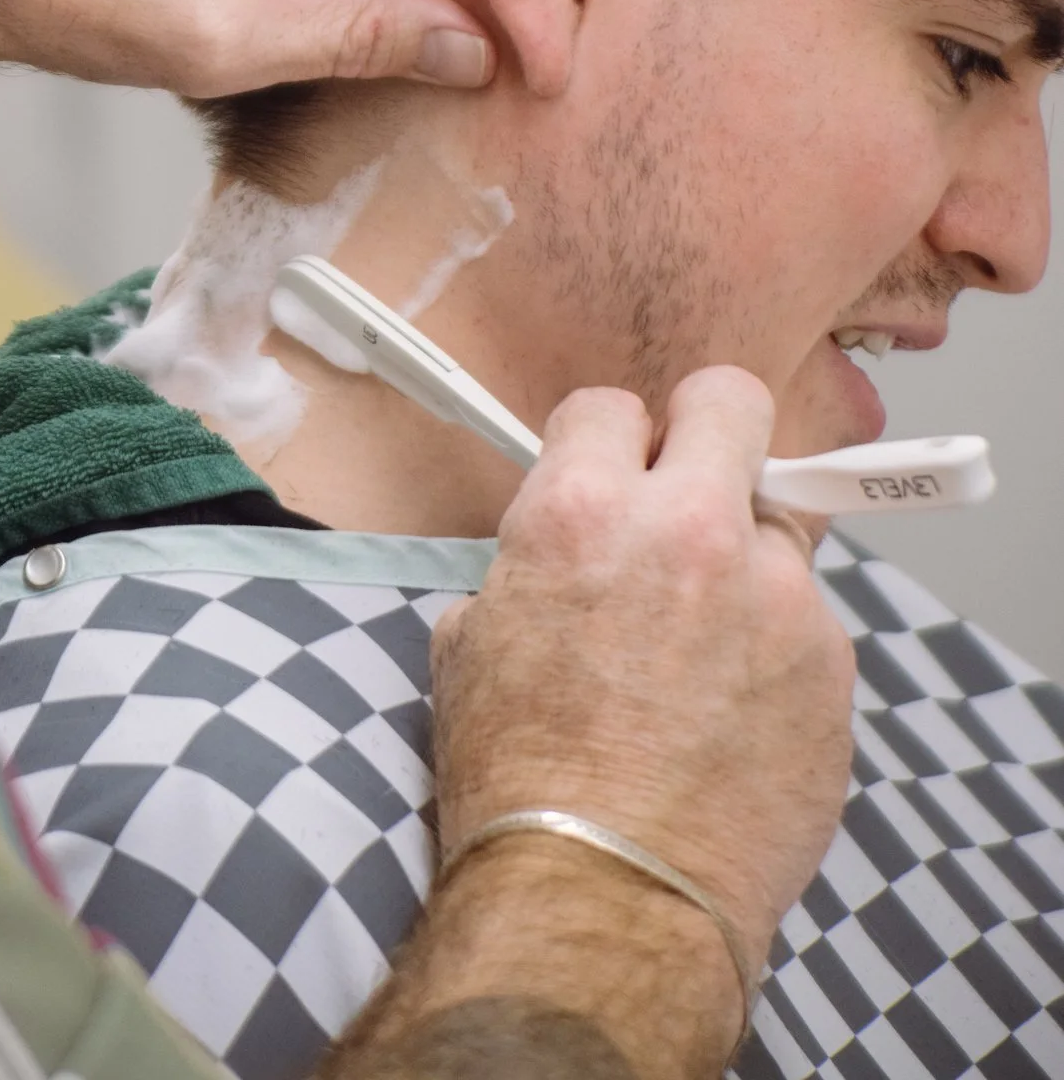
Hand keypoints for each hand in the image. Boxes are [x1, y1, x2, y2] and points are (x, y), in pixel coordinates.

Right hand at [424, 368, 854, 1049]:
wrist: (603, 899)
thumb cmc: (521, 783)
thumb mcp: (471, 644)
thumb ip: (528, 566)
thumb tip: (555, 560)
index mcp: (582, 511)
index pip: (611, 405)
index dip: (601, 444)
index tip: (606, 476)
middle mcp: (688, 529)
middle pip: (733, 402)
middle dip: (707, 432)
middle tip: (689, 488)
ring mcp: (775, 594)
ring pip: (775, 527)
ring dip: (742, 564)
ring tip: (704, 651)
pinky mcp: (831, 663)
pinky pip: (805, 621)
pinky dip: (775, 651)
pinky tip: (733, 716)